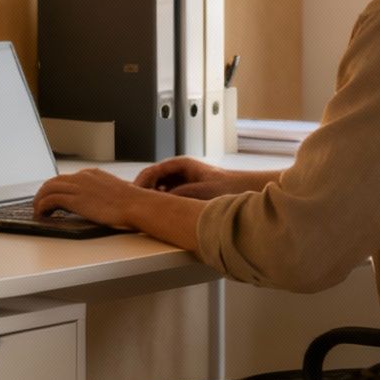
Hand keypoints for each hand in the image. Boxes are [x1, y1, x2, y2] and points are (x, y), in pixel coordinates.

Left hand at [34, 169, 144, 227]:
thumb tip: (99, 203)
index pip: (67, 178)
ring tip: (38, 210)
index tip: (53, 197)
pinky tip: (42, 213)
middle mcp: (83, 177)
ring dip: (39, 199)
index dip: (57, 188)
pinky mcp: (76, 200)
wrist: (137, 205)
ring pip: (48, 188)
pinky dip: (42, 205)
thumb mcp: (115, 192)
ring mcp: (78, 187)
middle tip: (40, 204)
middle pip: (54, 180)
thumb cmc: (132, 203)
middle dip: (44, 192)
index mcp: (92, 174)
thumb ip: (103, 193)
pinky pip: (51, 199)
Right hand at [134, 156, 255, 199]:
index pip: (152, 172)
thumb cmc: (228, 185)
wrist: (245, 188)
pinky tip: (160, 214)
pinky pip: (168, 196)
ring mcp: (182, 181)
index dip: (141, 183)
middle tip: (135, 205)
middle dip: (143, 192)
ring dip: (152, 198)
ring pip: (159, 189)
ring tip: (145, 211)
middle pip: (152, 180)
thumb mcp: (201, 191)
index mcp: (181, 165)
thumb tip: (162, 201)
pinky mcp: (186, 192)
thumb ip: (181, 194)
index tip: (134, 194)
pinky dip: (162, 203)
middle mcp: (179, 171)